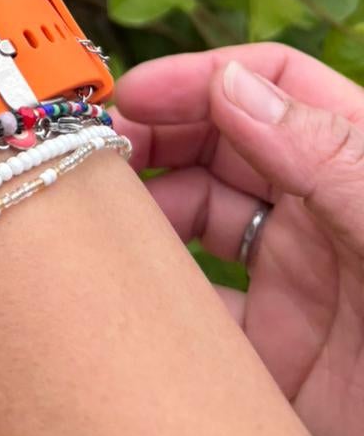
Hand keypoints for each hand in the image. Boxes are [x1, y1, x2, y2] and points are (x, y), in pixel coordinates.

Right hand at [113, 43, 363, 435]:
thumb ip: (325, 154)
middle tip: (97, 149)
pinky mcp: (271, 356)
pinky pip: (196, 307)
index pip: (274, 86)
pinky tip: (123, 283)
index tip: (137, 94)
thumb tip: (230, 85)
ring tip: (99, 208)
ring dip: (147, 205)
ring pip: (198, 217)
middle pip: (221, 144)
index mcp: (355, 166)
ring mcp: (295, 282)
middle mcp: (322, 215)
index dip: (202, 78)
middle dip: (157, 133)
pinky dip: (153, 291)